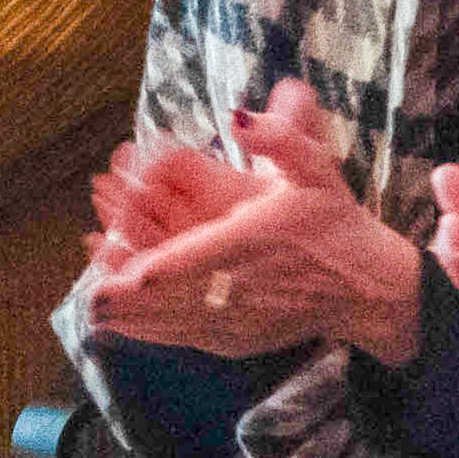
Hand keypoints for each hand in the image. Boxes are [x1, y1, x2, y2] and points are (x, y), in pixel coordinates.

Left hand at [80, 84, 422, 367]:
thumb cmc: (335, 223)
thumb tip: (239, 118)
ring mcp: (242, 318)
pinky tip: (124, 331)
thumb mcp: (316, 169)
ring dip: (136, 320)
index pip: (207, 253)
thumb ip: (282, 138)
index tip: (132, 275)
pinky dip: (154, 336)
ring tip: (93, 315)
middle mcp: (245, 284)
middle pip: (182, 295)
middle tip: (91, 299)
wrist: (367, 288)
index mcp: (256, 239)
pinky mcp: (240, 339)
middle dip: (135, 300)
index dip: (169, 265)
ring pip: (179, 322)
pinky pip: (189, 339)